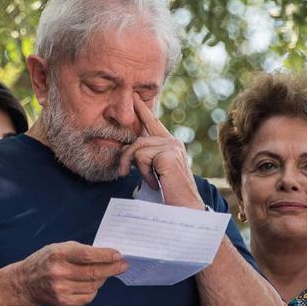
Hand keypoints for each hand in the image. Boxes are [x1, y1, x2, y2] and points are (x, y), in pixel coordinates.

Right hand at [17, 241, 127, 305]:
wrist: (26, 282)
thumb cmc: (47, 260)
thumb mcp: (60, 248)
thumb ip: (82, 250)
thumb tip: (107, 255)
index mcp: (58, 254)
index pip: (87, 255)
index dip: (105, 256)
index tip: (118, 255)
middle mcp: (58, 272)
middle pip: (92, 272)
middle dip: (112, 269)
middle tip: (124, 265)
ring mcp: (60, 289)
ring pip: (93, 286)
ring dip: (103, 279)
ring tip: (106, 273)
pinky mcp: (62, 302)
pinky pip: (87, 298)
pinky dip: (94, 291)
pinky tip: (93, 284)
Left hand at [118, 94, 204, 208]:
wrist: (184, 210)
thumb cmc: (169, 195)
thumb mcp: (153, 172)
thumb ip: (145, 158)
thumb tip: (127, 149)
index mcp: (170, 145)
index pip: (152, 123)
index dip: (142, 109)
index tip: (134, 96)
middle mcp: (173, 142)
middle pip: (137, 140)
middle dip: (125, 157)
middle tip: (122, 173)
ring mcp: (172, 146)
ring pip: (137, 148)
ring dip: (137, 169)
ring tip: (152, 182)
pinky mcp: (168, 154)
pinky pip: (141, 157)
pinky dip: (144, 173)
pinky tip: (157, 182)